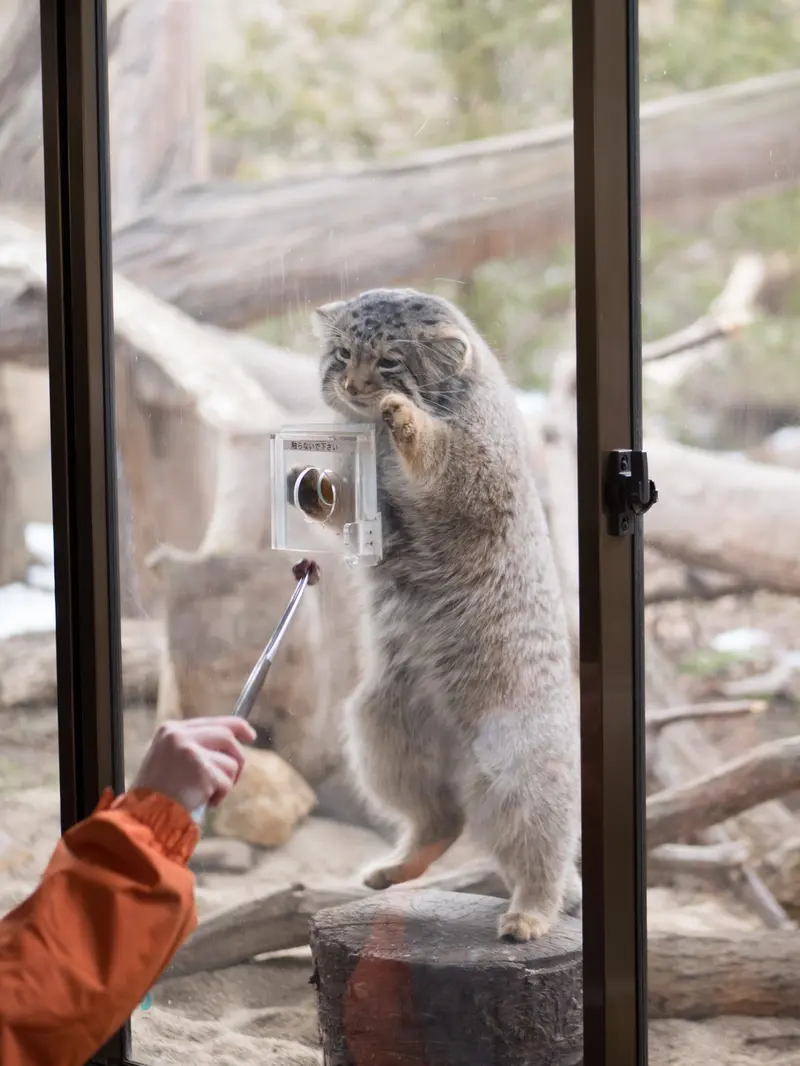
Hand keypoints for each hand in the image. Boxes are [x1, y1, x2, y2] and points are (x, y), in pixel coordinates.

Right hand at [130, 717, 256, 812]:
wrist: (144, 817)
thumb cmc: (157, 794)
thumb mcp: (168, 760)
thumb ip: (192, 747)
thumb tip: (227, 746)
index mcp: (170, 730)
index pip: (213, 721)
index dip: (237, 727)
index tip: (251, 735)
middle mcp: (179, 735)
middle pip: (227, 736)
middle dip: (238, 757)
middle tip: (237, 776)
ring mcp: (190, 751)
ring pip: (230, 762)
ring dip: (225, 783)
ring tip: (205, 795)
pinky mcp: (202, 770)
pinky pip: (226, 782)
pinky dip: (220, 796)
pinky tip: (202, 802)